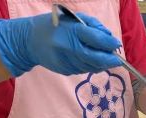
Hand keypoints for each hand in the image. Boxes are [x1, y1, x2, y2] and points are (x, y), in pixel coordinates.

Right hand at [0, 13, 121, 76]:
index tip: (116, 44)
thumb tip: (109, 38)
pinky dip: (91, 66)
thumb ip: (91, 25)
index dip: (109, 43)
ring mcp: (66, 61)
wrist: (28, 41)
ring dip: (102, 64)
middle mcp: (68, 48)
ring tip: (106, 59)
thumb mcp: (71, 18)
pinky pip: (84, 69)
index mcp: (70, 31)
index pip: (95, 39)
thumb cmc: (52, 26)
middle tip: (117, 59)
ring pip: (91, 66)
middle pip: (95, 58)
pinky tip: (91, 61)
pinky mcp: (65, 70)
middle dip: (109, 59)